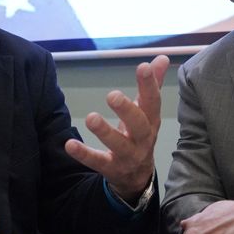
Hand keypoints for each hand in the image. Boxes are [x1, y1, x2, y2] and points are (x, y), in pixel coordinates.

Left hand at [65, 55, 169, 201]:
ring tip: (91, 118)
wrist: (137, 176)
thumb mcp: (147, 111)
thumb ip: (152, 85)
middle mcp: (143, 139)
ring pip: (119, 145)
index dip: (150, 84)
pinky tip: (70, 144)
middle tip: (112, 95)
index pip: (153, 101)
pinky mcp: (111, 169)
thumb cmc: (140, 135)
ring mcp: (128, 156)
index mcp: (151, 121)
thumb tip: (163, 57)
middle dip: (127, 110)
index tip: (143, 67)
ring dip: (105, 132)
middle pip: (139, 124)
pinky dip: (84, 154)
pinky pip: (97, 162)